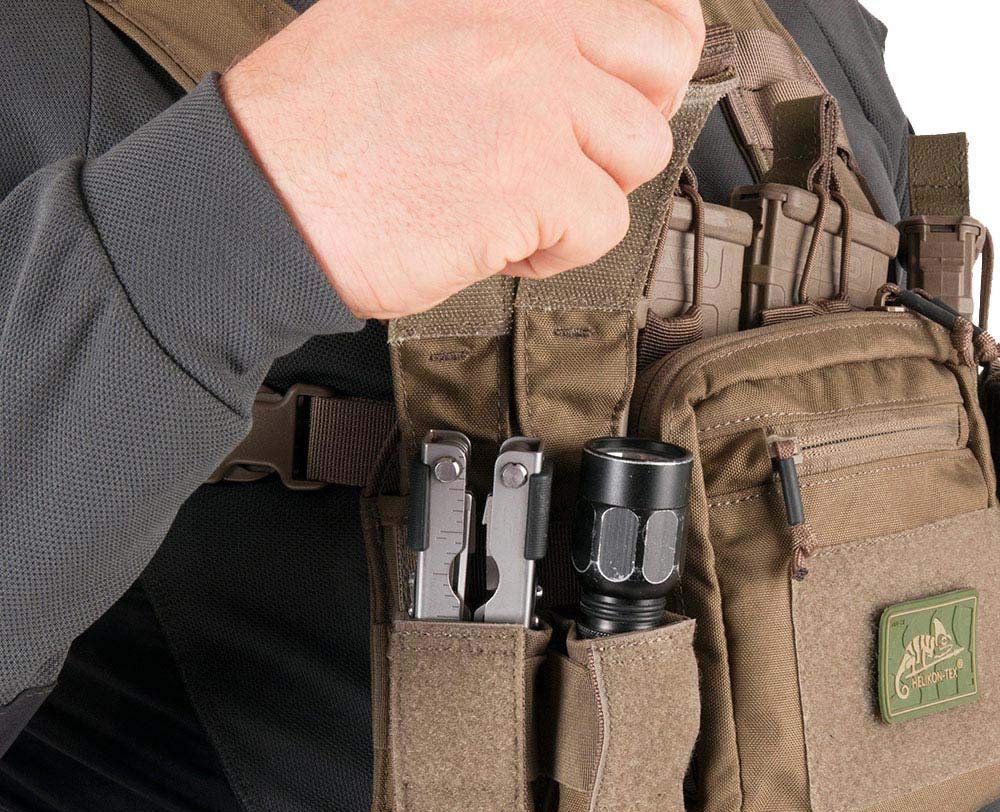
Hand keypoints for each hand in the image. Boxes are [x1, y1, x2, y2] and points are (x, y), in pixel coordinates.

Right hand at [221, 0, 704, 318]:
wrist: (258, 199)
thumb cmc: (317, 131)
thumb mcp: (402, 24)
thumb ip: (494, 27)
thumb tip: (571, 52)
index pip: (644, 1)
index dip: (649, 57)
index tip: (626, 91)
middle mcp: (527, 24)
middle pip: (663, 65)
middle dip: (623, 125)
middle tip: (570, 160)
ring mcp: (534, 96)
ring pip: (638, 154)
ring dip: (582, 196)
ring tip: (513, 209)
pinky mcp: (530, 179)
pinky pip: (601, 227)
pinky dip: (554, 252)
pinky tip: (494, 244)